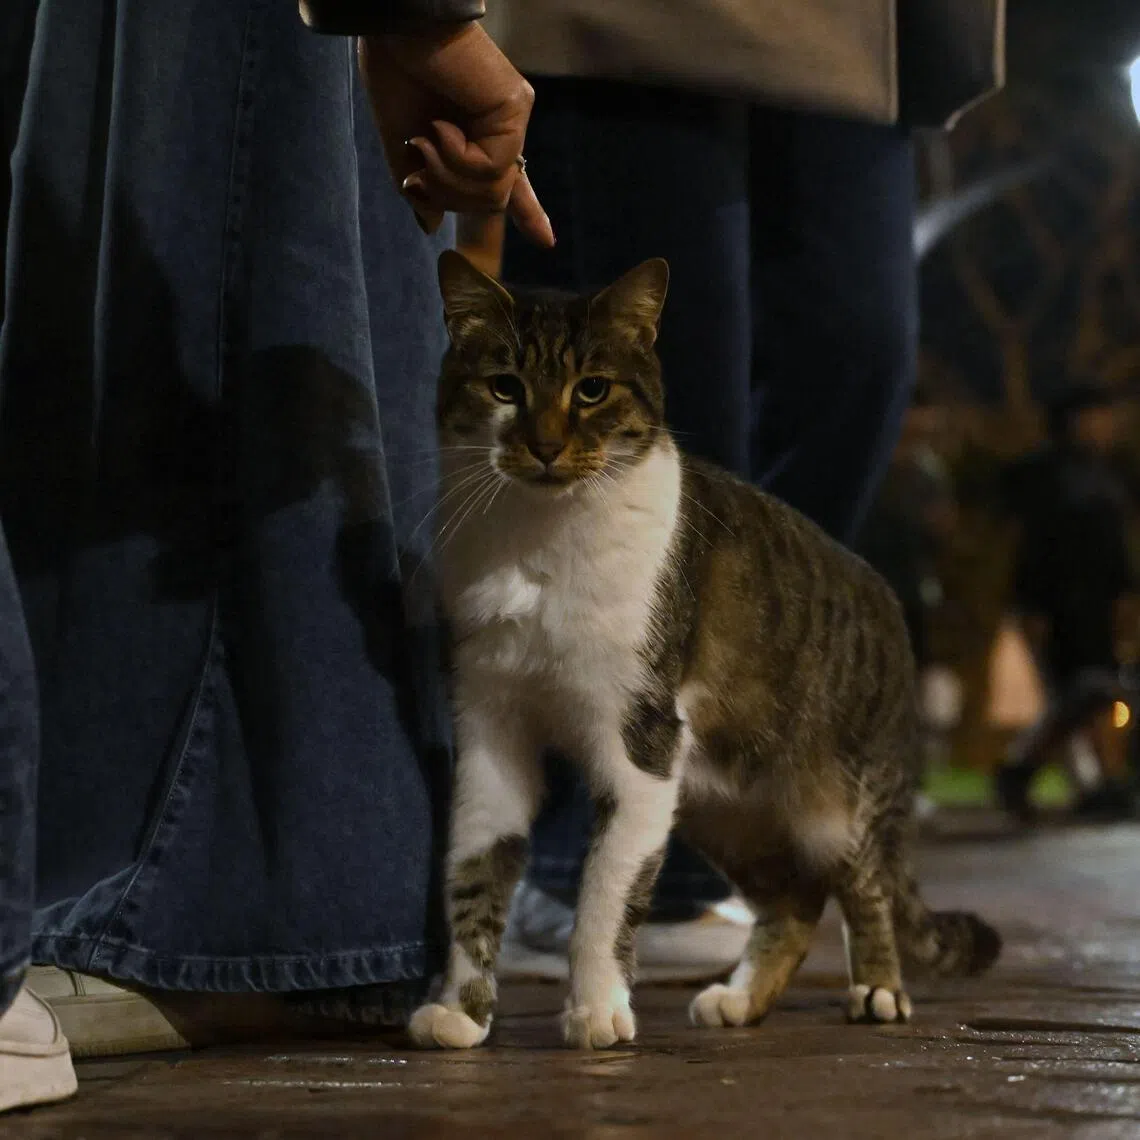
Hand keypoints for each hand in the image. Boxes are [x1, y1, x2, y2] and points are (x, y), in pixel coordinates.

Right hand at [359, 23, 553, 246]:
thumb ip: (420, 185)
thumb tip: (432, 225)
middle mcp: (502, 129)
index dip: (528, 214)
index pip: (509, 183)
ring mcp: (511, 118)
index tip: (546, 242)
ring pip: (492, 194)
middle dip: (448, 197)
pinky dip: (455, 158)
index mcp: (480, 136)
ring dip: (447, 179)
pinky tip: (440, 126)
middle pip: (490, 202)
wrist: (393, 29)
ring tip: (425, 140)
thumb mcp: (401, 143)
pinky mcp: (515, 107)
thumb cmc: (395, 74)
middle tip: (417, 170)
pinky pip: (490, 169)